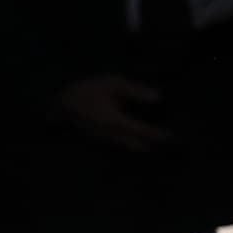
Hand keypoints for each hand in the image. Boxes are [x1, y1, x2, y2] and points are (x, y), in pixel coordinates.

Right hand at [56, 74, 172, 152]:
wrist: (59, 103)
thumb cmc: (86, 90)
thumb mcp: (111, 83)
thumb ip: (135, 90)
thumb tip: (159, 98)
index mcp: (116, 121)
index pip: (144, 132)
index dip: (160, 135)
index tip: (173, 136)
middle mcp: (111, 136)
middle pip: (139, 146)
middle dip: (153, 144)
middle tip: (168, 143)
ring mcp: (104, 142)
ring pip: (129, 148)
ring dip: (142, 146)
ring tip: (155, 142)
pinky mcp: (98, 143)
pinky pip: (119, 147)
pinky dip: (130, 145)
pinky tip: (136, 140)